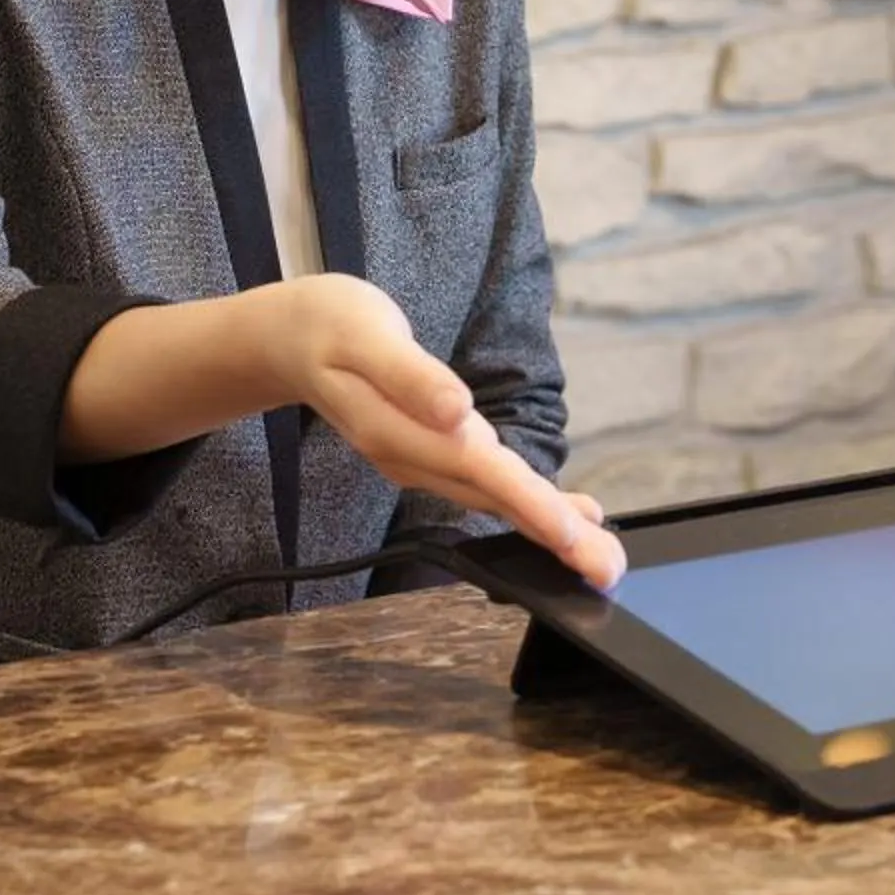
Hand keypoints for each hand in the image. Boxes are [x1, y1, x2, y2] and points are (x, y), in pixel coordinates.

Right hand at [260, 274, 624, 590]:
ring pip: (489, 497)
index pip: (478, 471)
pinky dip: (521, 502)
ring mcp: (416, 461)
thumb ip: (412, 377)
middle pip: (492, 497)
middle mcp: (411, 458)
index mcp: (399, 432)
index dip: (529, 502)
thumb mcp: (366, 338)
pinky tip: (558, 515)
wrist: (288, 337)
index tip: (572, 535)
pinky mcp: (423, 454)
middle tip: (606, 567)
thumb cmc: (330, 326)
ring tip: (596, 552)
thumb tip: (457, 412)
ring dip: (544, 526)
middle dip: (552, 535)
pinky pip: (480, 485)